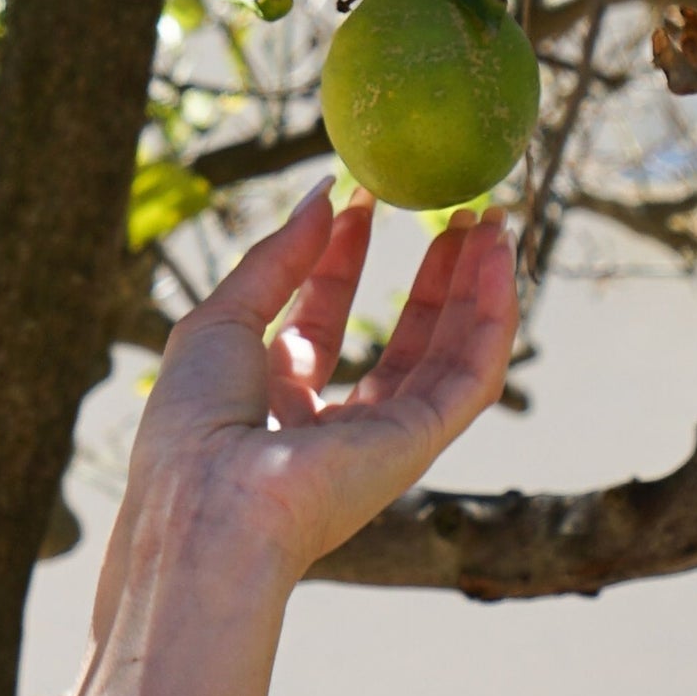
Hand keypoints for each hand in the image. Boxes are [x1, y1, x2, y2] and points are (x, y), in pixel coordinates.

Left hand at [125, 177, 519, 580]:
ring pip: (445, 357)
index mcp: (271, 401)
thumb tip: (324, 194)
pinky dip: (493, 321)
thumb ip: (276, 259)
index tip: (364, 200)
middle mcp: (330, 427)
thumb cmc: (195, 420)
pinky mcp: (418, 448)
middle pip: (397, 343)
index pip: (321, 321)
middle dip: (428, 277)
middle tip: (455, 212)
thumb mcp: (221, 319)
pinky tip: (500, 264)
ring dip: (472, 290)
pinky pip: (471, 378)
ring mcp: (380, 440)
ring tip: (491, 225)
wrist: (211, 501)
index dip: (343, 259)